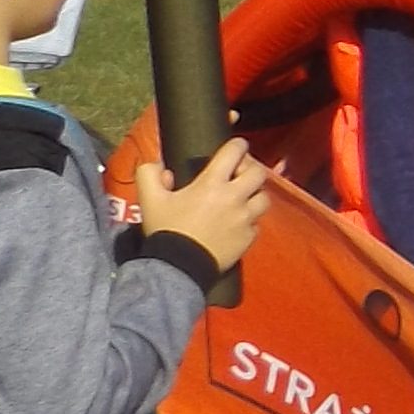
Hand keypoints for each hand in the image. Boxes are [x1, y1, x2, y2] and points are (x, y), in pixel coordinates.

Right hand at [135, 140, 272, 264]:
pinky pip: (257, 223)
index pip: (234, 152)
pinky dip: (250, 220)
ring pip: (264, 198)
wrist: (178, 268)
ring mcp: (244, 219)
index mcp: (212, 183)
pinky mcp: (248, 238)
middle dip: (251, 168)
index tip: (236, 147)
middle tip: (240, 172)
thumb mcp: (149, 200)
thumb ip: (149, 174)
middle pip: (258, 173)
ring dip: (255, 194)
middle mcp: (234, 198)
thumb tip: (160, 167)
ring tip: (243, 197)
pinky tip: (237, 222)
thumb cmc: (166, 231)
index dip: (237, 145)